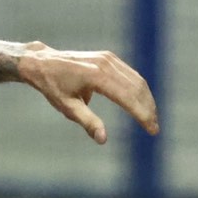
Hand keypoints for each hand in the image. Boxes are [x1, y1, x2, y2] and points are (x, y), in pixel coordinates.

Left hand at [17, 42, 158, 144]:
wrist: (43, 62)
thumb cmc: (54, 87)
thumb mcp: (68, 108)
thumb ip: (88, 122)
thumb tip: (103, 140)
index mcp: (96, 76)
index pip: (128, 97)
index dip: (142, 114)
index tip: (152, 130)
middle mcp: (106, 64)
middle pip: (136, 87)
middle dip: (148, 109)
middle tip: (154, 128)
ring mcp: (109, 59)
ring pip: (137, 80)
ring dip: (147, 99)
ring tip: (151, 118)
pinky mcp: (109, 58)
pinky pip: (130, 74)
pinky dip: (139, 89)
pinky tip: (142, 103)